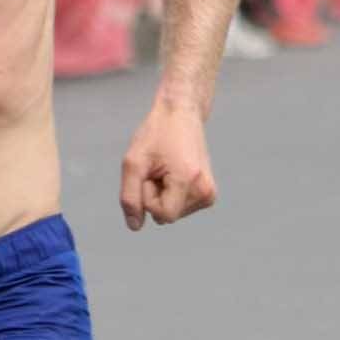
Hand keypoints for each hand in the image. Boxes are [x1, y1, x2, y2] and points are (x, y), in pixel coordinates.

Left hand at [119, 102, 216, 231]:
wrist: (181, 112)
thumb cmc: (156, 134)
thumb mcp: (133, 162)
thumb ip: (129, 197)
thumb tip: (135, 226)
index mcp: (190, 181)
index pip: (162, 215)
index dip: (147, 196)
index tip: (149, 172)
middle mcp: (206, 191)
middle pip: (167, 215)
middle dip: (154, 195)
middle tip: (158, 167)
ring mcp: (209, 193)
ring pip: (172, 213)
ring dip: (162, 193)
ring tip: (166, 167)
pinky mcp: (208, 193)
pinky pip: (179, 207)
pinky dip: (171, 193)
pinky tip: (174, 172)